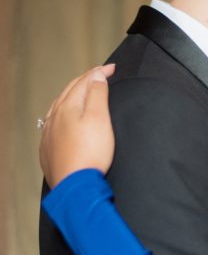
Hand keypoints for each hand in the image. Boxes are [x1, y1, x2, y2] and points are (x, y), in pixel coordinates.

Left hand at [39, 65, 115, 187]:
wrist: (75, 186)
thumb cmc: (90, 152)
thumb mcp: (100, 119)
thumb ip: (98, 94)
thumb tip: (96, 76)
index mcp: (67, 107)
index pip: (84, 82)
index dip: (99, 73)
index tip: (112, 68)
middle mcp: (54, 117)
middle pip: (69, 92)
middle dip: (85, 81)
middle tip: (100, 75)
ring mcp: (48, 134)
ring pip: (59, 106)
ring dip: (72, 95)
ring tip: (83, 91)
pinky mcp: (48, 149)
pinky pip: (53, 123)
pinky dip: (63, 113)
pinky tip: (65, 118)